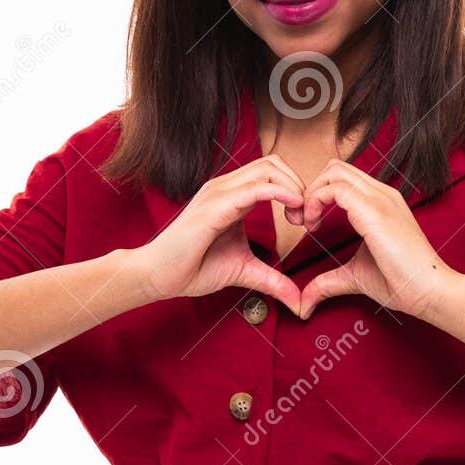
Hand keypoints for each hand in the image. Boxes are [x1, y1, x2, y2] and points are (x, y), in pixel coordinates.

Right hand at [132, 155, 303, 313]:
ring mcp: (218, 193)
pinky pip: (255, 188)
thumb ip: (273, 280)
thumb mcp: (245, 271)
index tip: (304, 220)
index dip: (295, 189)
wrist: (158, 276)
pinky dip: (280, 192)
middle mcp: (226, 188)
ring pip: (267, 168)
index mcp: (233, 196)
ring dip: (293, 187)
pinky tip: (292, 208)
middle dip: (299, 183)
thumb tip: (298, 301)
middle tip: (305, 217)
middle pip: (274, 163)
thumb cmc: (192, 268)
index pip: (272, 173)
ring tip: (299, 216)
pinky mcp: (215, 206)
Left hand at [291, 159, 461, 320]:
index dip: (318, 194)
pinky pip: (335, 188)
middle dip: (310, 189)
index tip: (308, 223)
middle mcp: (381, 193)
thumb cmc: (401, 282)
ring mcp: (379, 198)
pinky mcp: (374, 210)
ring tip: (307, 223)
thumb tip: (304, 304)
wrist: (430, 290)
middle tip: (301, 221)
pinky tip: (313, 226)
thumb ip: (327, 283)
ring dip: (310, 194)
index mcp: (380, 202)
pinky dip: (314, 201)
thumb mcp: (354, 276)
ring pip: (333, 172)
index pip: (342, 178)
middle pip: (335, 168)